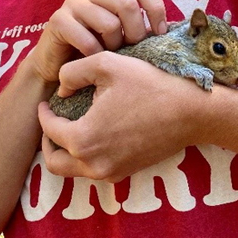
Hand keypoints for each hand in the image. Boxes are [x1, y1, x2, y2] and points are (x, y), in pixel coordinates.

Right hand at [27, 0, 166, 85]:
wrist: (60, 66)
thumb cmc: (98, 48)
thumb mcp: (124, 33)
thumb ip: (142, 25)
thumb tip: (171, 28)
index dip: (155, 8)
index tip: (160, 32)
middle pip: (128, 4)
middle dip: (136, 32)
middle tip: (132, 48)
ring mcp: (73, 3)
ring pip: (110, 23)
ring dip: (114, 46)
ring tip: (109, 53)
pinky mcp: (57, 20)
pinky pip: (88, 40)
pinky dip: (96, 54)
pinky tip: (93, 58)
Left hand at [38, 52, 204, 181]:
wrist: (193, 112)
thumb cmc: (152, 86)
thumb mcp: (108, 64)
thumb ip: (74, 72)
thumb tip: (62, 89)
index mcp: (83, 139)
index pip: (49, 129)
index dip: (44, 113)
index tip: (48, 101)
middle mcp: (93, 164)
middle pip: (54, 161)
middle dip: (48, 141)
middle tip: (53, 122)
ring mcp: (111, 172)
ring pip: (73, 170)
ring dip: (67, 152)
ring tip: (73, 129)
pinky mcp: (127, 173)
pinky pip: (96, 171)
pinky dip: (88, 158)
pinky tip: (98, 136)